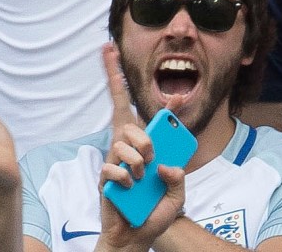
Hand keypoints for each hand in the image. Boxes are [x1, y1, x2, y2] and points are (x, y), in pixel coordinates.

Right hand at [97, 44, 185, 249]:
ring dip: (138, 164)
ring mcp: (112, 160)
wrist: (136, 237)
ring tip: (140, 180)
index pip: (124, 103)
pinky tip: (128, 190)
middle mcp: (122, 146)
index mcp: (139, 141)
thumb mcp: (177, 192)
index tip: (108, 49)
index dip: (115, 76)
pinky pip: (114, 168)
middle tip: (151, 160)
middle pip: (130, 125)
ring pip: (124, 146)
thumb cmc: (154, 212)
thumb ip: (177, 176)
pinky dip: (126, 180)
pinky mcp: (103, 177)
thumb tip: (166, 164)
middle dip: (145, 141)